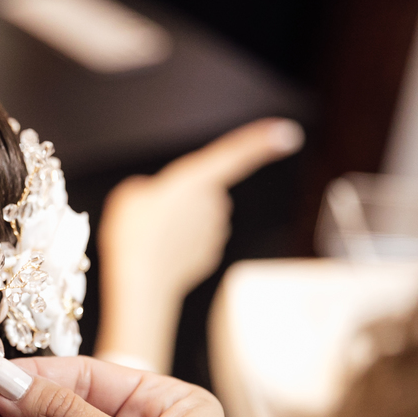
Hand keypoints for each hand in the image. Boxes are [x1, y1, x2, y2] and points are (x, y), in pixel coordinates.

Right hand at [94, 117, 303, 371]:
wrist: (140, 282)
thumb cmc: (134, 235)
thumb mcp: (128, 194)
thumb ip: (148, 187)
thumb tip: (156, 197)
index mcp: (197, 178)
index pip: (235, 152)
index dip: (261, 140)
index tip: (288, 134)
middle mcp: (214, 202)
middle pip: (203, 189)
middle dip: (182, 198)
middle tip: (151, 214)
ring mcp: (214, 231)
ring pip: (198, 217)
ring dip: (178, 223)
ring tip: (151, 236)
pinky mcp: (209, 254)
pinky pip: (195, 241)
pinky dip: (178, 245)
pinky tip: (159, 252)